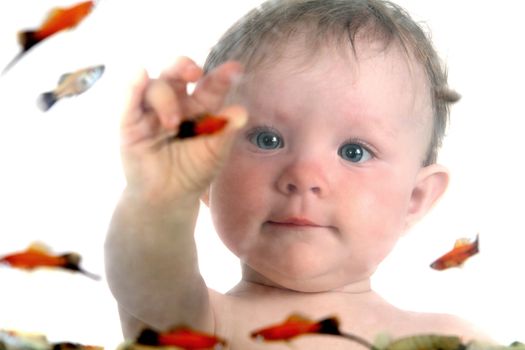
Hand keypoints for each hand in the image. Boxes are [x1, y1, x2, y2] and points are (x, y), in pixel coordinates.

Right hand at [119, 57, 246, 204]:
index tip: (235, 69)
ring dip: (165, 99)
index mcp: (200, 107)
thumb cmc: (194, 172)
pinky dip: (133, 85)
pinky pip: (130, 99)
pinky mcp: (131, 122)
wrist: (167, 198)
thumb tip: (242, 111)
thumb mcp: (214, 153)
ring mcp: (152, 111)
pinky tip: (140, 76)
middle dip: (184, 66)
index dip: (222, 77)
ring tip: (173, 124)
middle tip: (195, 73)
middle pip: (177, 72)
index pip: (210, 86)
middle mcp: (177, 103)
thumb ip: (225, 131)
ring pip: (156, 85)